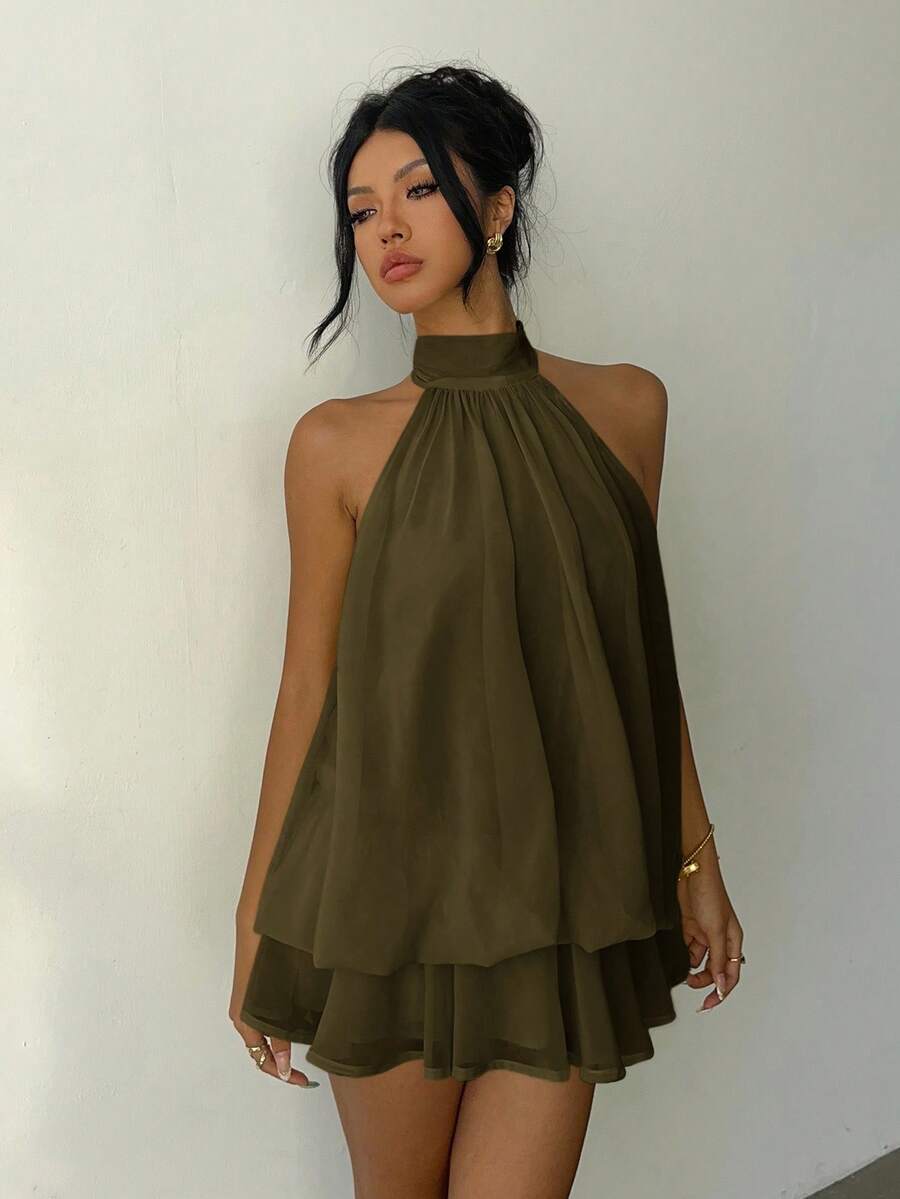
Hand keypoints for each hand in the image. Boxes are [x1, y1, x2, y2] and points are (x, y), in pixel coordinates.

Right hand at [229, 915, 318, 1087]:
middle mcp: (243, 1014)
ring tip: (305, 1053)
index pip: (261, 1059)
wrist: (256, 924)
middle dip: (282, 1065)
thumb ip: (279, 1032)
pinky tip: (298, 1026)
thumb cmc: (263, 958)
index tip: (301, 1081)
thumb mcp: (273, 1002)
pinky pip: (265, 1020)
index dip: (281, 1073)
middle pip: (260, 1051)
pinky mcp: (257, 992)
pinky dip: (280, 1030)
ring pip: (263, 1035)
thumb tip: (282, 1064)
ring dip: (280, 1048)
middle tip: (307, 1074)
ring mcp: (249, 1003)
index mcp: (243, 1019)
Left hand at [677, 844, 743, 1011]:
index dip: (721, 991)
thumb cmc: (710, 896)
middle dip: (706, 983)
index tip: (709, 1004)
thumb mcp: (714, 931)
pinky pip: (691, 949)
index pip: (731, 974)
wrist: (693, 874)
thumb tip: (720, 984)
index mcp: (733, 941)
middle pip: (716, 971)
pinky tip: (683, 959)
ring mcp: (706, 934)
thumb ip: (717, 959)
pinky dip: (687, 956)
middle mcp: (721, 940)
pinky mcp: (692, 927)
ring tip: (686, 977)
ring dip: (695, 971)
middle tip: (692, 990)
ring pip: (703, 962)